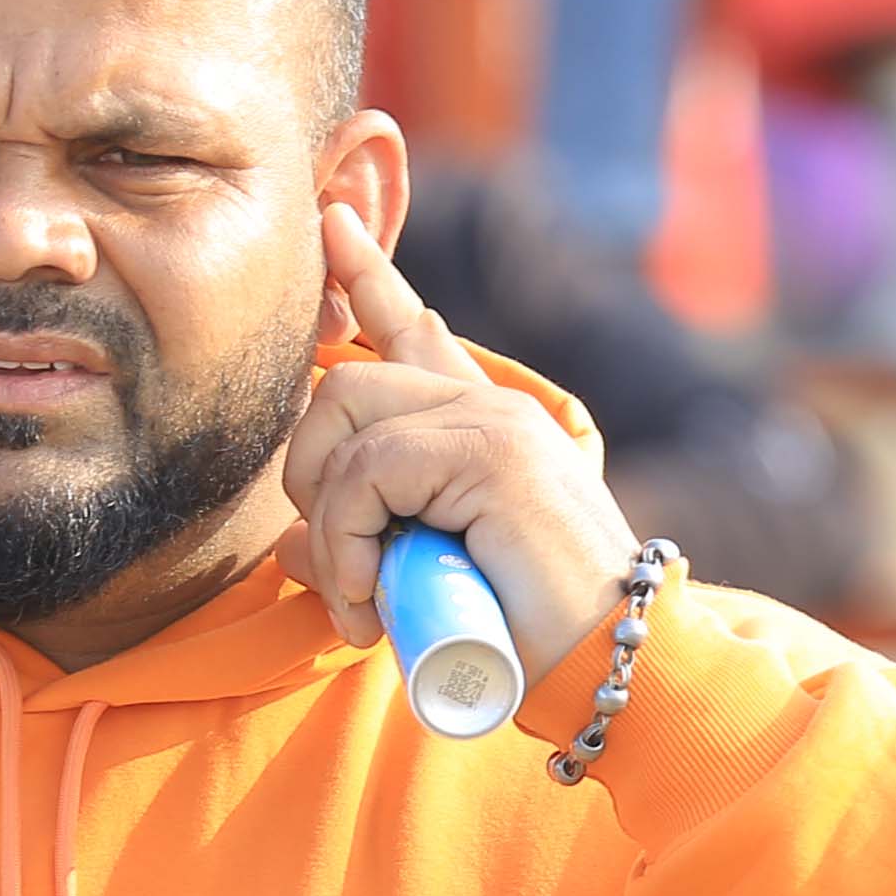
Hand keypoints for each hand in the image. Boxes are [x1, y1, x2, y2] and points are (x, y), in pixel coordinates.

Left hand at [280, 199, 645, 672]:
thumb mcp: (420, 585)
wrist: (609, 669)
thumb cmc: (523, 640)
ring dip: (331, 524)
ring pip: (345, 418)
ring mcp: (494, 421)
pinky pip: (366, 471)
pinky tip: (371, 594)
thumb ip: (358, 550)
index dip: (369, 281)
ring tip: (361, 599)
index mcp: (486, 430)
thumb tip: (286, 542)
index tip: (333, 225)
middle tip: (339, 568)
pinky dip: (348, 540)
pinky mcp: (491, 451)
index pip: (416, 335)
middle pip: (345, 383)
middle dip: (310, 474)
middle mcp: (492, 409)